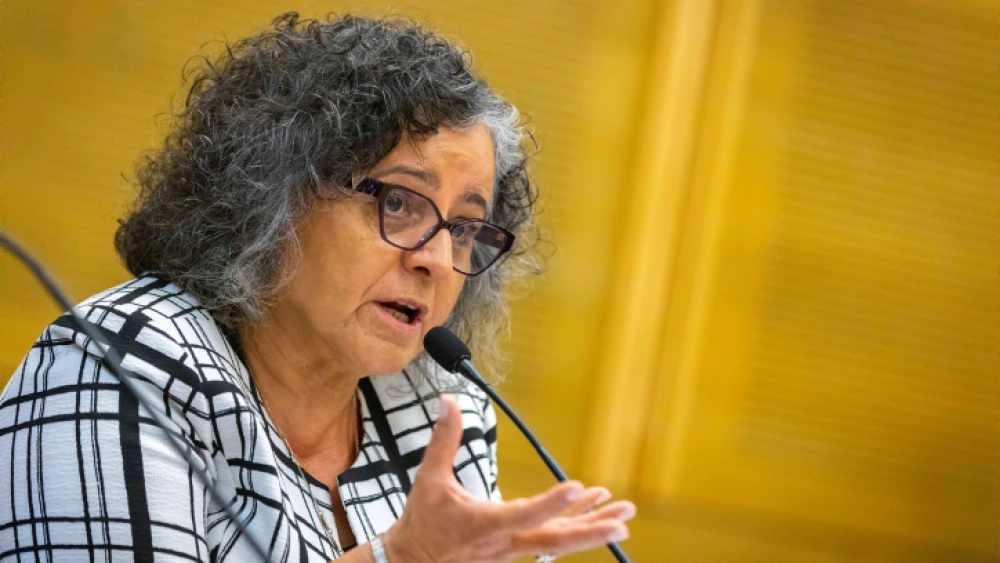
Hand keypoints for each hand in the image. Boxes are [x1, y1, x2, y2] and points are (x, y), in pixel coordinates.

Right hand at [382, 396, 634, 562]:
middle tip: (622, 521)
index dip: (551, 502)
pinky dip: (575, 524)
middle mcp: (505, 543)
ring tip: (623, 516)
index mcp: (485, 525)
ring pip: (559, 541)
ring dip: (591, 528)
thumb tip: (448, 401)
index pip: (524, 513)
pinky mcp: (516, 550)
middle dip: (590, 530)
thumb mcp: (428, 480)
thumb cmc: (422, 522)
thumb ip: (443, 440)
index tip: (575, 485)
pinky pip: (552, 538)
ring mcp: (513, 550)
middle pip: (555, 539)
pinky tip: (595, 509)